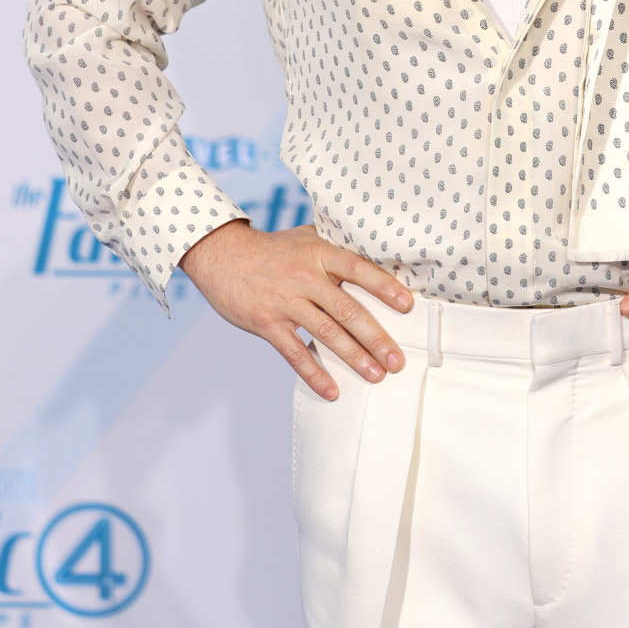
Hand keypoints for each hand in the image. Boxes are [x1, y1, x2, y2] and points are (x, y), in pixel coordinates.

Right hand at [179, 220, 411, 401]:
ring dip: (354, 357)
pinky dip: (314, 374)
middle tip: (397, 360)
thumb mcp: (305, 237)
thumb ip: (334, 246)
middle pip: (347, 309)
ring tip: (376, 375)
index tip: (407, 305)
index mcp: (319, 253)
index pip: (358, 269)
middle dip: (375, 337)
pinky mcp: (267, 323)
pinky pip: (295, 353)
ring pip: (326, 334)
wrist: (222, 255)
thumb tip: (373, 251)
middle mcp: (305, 278)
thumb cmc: (272, 248)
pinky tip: (332, 391)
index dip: (383, 286)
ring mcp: (285, 302)